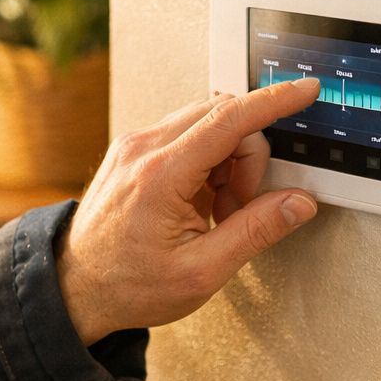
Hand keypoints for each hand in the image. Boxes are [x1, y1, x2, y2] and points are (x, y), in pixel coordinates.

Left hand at [58, 79, 320, 343]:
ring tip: (217, 211)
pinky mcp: (132, 152)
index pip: (229, 119)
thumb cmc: (127, 286)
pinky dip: (206, 164)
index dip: (274, 102)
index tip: (304, 91)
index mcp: (159, 176)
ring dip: (227, 161)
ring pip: (205, 124)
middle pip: (222, 117)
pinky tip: (199, 202)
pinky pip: (185, 136)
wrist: (76, 289)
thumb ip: (255, 231)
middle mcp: (142, 150)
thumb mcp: (201, 272)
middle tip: (240, 206)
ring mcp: (133, 147)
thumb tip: (297, 203)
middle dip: (248, 156)